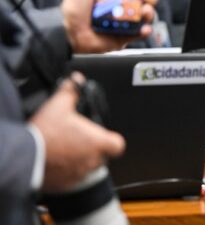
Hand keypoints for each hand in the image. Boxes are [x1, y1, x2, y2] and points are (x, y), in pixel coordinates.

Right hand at [30, 73, 124, 191]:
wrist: (24, 156)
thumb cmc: (45, 133)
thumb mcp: (58, 104)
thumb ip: (71, 91)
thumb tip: (76, 80)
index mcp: (97, 142)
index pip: (118, 145)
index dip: (112, 139)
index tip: (104, 135)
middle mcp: (92, 160)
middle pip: (102, 156)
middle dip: (93, 148)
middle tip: (79, 139)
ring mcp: (79, 174)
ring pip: (87, 167)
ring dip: (80, 159)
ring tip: (65, 149)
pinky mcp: (65, 185)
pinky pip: (72, 179)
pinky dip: (67, 171)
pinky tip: (56, 160)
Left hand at [61, 0, 162, 52]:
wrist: (69, 34)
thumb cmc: (74, 8)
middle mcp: (123, 3)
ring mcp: (127, 19)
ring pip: (147, 12)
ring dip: (150, 11)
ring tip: (144, 11)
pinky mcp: (127, 34)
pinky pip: (142, 31)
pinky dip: (145, 29)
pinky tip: (142, 28)